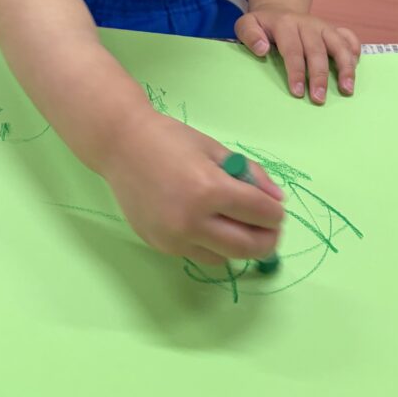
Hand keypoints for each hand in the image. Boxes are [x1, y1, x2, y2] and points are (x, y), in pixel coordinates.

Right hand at [101, 109, 283, 263]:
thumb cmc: (169, 139)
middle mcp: (192, 220)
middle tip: (270, 230)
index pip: (259, 213)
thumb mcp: (214, 148)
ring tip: (240, 227)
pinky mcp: (160, 246)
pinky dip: (212, 245)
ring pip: (225, 258)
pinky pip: (199, 255)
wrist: (121, 145)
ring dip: (240, 246)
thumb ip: (250, 173)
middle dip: (268, 240)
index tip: (277, 210)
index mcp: (209, 189)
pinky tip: (210, 226)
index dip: (275, 214)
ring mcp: (174, 237)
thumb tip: (276, 200)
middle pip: (248, 247)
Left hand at [235, 6, 360, 103]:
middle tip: (319, 99)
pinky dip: (355, 51)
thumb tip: (262, 49)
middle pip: (317, 51)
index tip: (297, 91)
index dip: (296, 71)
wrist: (279, 10)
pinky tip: (356, 67)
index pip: (292, 50)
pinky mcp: (334, 30)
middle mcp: (308, 24)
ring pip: (339, 45)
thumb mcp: (246, 25)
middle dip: (319, 76)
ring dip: (345, 67)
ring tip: (347, 89)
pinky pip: (349, 38)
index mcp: (285, 24)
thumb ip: (249, 35)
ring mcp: (323, 27)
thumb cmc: (262, 25)